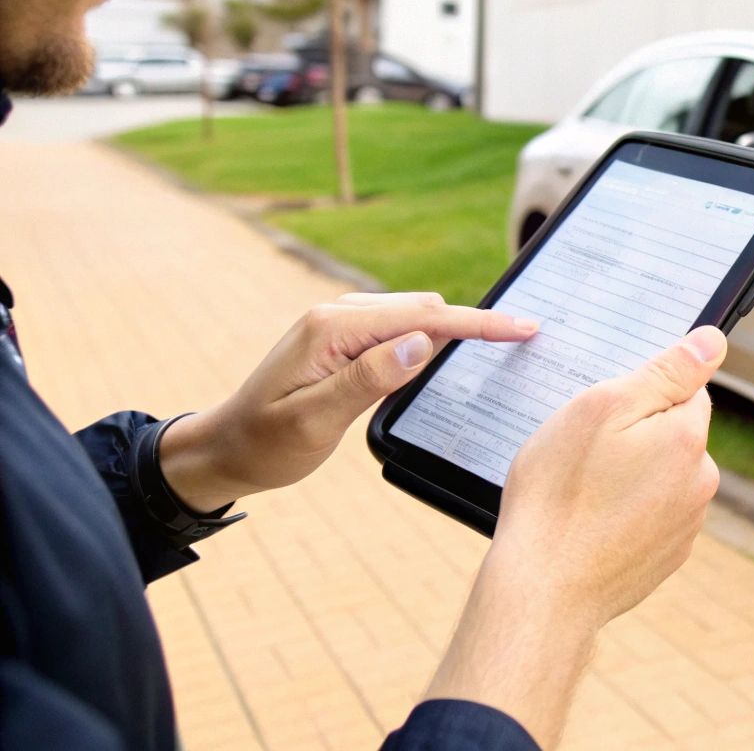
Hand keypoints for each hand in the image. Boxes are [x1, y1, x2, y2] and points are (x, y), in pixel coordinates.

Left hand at [160, 291, 538, 510]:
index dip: (478, 323)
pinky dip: (432, 335)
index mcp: (332, 330)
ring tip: (501, 343)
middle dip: (475, 321)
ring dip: (455, 328)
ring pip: (415, 314)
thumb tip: (422, 343)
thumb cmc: (265, 443)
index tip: (524, 327)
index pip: (422, 318)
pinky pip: (399, 327)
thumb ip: (368, 379)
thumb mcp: (315, 420)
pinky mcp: (343, 340)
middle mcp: (336, 315)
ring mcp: (339, 325)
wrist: (224, 450)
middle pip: (425, 307)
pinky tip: (451, 351)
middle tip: (526, 338)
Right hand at [423, 326, 725, 747]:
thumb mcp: (602, 409)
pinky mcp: (665, 558)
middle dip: (637, 434)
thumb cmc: (561, 494)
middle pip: (674, 434)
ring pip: (661, 477)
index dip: (641, 393)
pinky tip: (587, 524)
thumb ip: (665, 373)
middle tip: (583, 453)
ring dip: (630, 475)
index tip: (604, 411)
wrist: (544, 593)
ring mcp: (686, 526)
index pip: (685, 390)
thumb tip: (715, 341)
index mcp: (689, 439)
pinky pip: (649, 517)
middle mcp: (701, 483)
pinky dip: (624, 514)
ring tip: (580, 492)